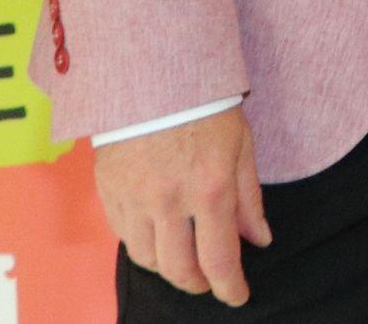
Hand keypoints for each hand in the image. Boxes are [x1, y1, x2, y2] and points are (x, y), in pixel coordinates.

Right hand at [95, 106, 268, 305]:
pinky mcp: (108, 190)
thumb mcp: (241, 145)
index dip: (230, 287)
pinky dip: (141, 243)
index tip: (237, 296)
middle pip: (178, 269)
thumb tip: (259, 239)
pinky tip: (156, 234)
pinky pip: (123, 235)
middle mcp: (169, 200)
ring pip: (147, 258)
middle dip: (197, 283)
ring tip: (182, 257)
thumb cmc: (205, 103)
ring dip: (168, 267)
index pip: (219, 259)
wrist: (151, 71)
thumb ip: (249, 198)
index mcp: (210, 188)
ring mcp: (134, 197)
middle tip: (208, 280)